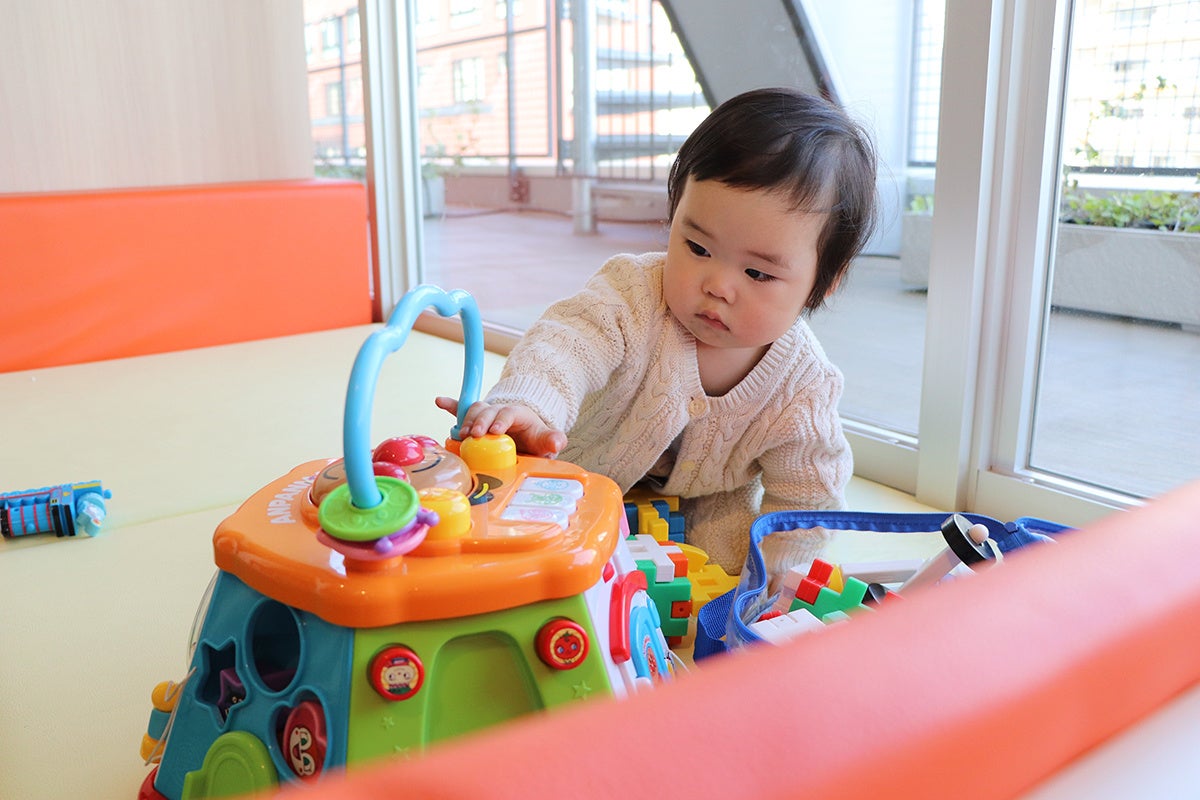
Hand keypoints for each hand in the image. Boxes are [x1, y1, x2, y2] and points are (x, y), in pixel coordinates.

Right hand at [435, 397, 566, 457]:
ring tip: (462, 434)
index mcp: (517, 414)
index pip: (508, 413)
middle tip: (476, 434)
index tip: (496, 431)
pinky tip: (440, 401)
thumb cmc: (533, 438)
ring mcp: (486, 414)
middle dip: (481, 421)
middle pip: (488, 410)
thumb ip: (552, 440)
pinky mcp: (475, 420)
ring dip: (466, 420)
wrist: (524, 435)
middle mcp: (499, 411)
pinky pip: (461, 410)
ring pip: (474, 410)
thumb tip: (558, 442)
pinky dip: (450, 405)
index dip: (502, 420)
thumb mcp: (544, 440)